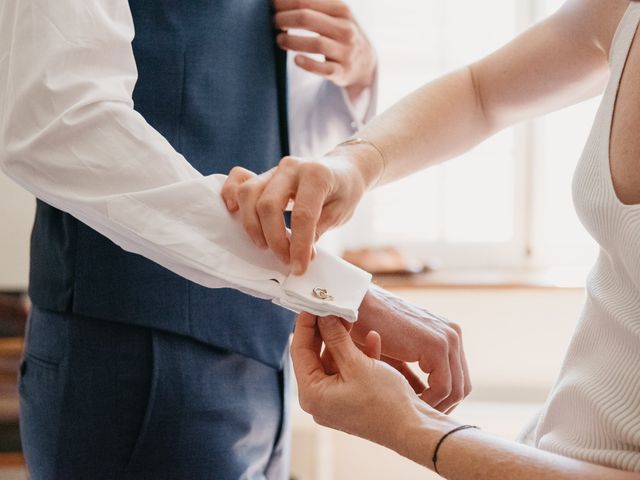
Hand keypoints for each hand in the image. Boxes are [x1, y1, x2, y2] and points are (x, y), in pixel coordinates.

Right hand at [220, 151, 376, 271]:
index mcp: (317, 175)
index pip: (302, 215)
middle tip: (285, 259)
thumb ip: (316, 231)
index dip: (298, 246)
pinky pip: (238, 179)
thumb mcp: (339, 213)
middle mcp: (291, 168)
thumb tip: (297, 255)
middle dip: (274, 239)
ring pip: (249, 193)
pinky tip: (234, 213)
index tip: (298, 268)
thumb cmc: (343, 192)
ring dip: (252, 225)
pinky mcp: (263, 173)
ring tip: (264, 245)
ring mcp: (274, 169)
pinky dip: (230, 195)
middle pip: (268, 205)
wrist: (343, 168)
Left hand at [274, 0, 376, 100]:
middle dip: (285, 19)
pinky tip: (296, 59)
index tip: (273, 5)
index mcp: (342, 10)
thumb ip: (315, 4)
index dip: (285, 3)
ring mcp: (345, 52)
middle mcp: (346, 29)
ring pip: (315, 44)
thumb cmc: (341, 33)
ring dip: (291, 41)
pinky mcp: (342, 72)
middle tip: (274, 22)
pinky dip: (308, 64)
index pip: (307, 1)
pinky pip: (323, 69)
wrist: (365, 63)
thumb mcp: (336, 14)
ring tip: (279, 40)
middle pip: (307, 19)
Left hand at [291, 314, 459, 454]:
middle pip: (315, 356)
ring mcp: (336, 401)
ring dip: (344, 341)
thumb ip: (336, 338)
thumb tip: (323, 316)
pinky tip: (373, 339)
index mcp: (312, 395)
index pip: (299, 351)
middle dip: (326, 331)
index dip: (305, 326)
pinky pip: (349, 372)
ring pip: (334, 362)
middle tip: (332, 308)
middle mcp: (319, 401)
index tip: (311, 304)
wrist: (415, 429)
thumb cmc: (385, 401)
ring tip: (352, 319)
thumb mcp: (357, 364)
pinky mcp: (353, 400)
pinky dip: (358, 355)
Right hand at [353, 285, 471, 412]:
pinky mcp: (437, 346)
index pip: (458, 378)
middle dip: (442, 407)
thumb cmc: (370, 329)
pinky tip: (409, 403)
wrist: (358, 305)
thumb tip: (421, 401)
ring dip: (435, 407)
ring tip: (413, 414)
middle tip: (420, 418)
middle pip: (462, 386)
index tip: (422, 412)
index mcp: (448, 335)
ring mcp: (448, 339)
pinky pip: (443, 388)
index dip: (442, 400)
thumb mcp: (398, 355)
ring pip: (456, 390)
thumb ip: (412, 376)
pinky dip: (429, 401)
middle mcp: (453, 335)